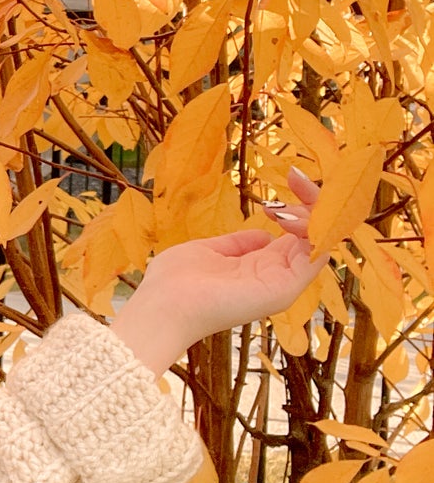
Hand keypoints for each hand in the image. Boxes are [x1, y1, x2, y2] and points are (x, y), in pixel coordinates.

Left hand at [109, 168, 328, 377]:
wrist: (162, 305)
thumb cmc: (175, 283)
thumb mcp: (210, 251)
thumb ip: (238, 244)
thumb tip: (264, 234)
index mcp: (260, 268)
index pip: (297, 234)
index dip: (299, 204)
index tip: (291, 178)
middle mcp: (277, 276)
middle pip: (314, 235)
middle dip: (312, 201)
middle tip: (296, 178)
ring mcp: (282, 283)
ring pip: (319, 242)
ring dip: (311, 213)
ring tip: (287, 201)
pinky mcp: (284, 289)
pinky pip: (316, 256)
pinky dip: (311, 230)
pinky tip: (288, 215)